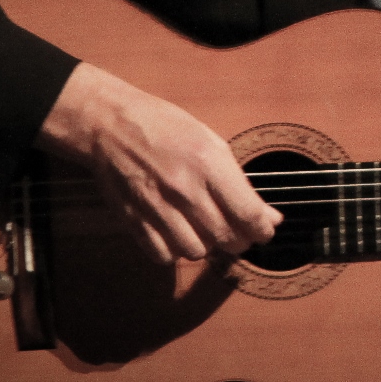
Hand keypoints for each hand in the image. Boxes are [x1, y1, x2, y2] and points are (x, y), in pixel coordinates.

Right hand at [36, 62, 282, 264]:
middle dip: (239, 239)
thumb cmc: (165, 127)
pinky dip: (175, 250)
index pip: (248, 214)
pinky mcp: (134, 222)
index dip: (263, 230)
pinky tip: (177, 232)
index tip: (264, 230)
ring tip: (204, 227)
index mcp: (208, 163)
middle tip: (236, 230)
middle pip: (226, 238)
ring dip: (207, 245)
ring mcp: (158, 208)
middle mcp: (185, 189)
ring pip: (197, 252)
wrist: (111, 125)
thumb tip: (269, 217)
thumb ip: (238, 182)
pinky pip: (164, 256)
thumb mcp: (210, 142)